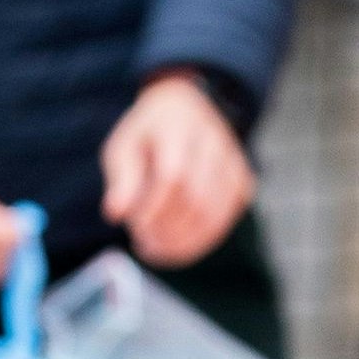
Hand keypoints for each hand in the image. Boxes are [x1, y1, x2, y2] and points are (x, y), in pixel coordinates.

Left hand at [101, 70, 252, 269]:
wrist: (185, 107)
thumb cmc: (147, 133)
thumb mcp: (124, 146)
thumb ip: (122, 179)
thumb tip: (115, 214)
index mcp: (178, 127)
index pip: (172, 174)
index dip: (154, 207)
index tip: (133, 227)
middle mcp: (213, 141)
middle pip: (197, 197)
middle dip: (168, 229)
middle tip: (144, 244)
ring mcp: (233, 161)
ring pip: (215, 212)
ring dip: (185, 240)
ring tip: (158, 250)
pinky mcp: (242, 179)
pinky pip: (226, 218)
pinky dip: (203, 239)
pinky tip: (178, 246)